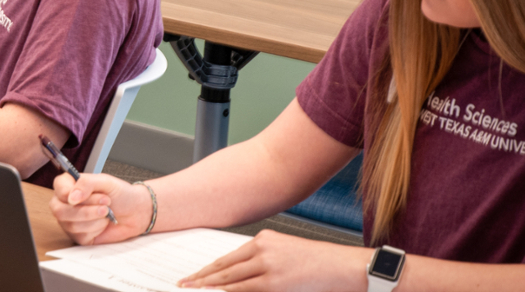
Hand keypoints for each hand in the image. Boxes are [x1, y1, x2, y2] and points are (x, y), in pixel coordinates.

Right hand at [50, 172, 153, 244]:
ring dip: (94, 218)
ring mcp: (71, 221)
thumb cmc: (121, 194)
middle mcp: (66, 204)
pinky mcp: (79, 236)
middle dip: (86, 210)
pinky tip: (103, 223)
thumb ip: (87, 183)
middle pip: (60, 211)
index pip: (59, 188)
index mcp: (70, 185)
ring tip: (107, 211)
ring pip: (71, 225)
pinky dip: (96, 229)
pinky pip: (80, 236)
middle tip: (105, 203)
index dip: (69, 194)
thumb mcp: (106, 181)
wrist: (136, 212)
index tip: (84, 196)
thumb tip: (71, 197)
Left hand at [178, 229, 369, 290]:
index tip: (192, 276)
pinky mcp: (274, 283)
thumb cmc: (317, 263)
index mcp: (263, 239)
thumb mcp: (285, 255)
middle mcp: (262, 249)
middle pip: (223, 267)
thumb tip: (236, 280)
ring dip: (209, 287)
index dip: (207, 269)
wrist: (341, 266)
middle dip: (201, 278)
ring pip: (230, 280)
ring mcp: (267, 266)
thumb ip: (260, 263)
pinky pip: (244, 291)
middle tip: (183, 285)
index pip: (227, 257)